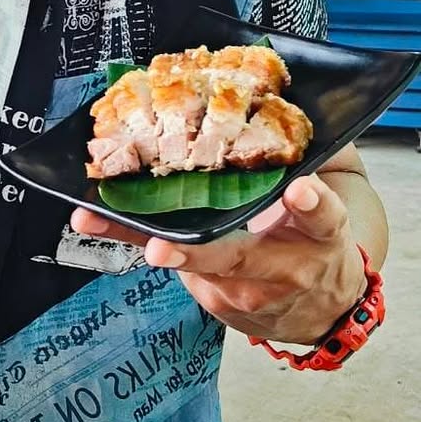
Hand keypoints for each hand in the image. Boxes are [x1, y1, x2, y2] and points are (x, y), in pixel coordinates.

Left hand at [71, 173, 366, 343]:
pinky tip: (98, 223)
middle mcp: (283, 266)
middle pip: (236, 256)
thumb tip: (266, 108)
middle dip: (193, 251)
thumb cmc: (312, 245)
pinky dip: (135, 240)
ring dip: (140, 242)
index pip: (323, 217)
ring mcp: (245, 290)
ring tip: (98, 224)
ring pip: (191, 265)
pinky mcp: (214, 298)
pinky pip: (174, 268)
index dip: (311, 204)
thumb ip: (298, 173)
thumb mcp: (323, 212)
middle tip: (159, 246)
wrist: (318, 313)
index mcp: (320, 233)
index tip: (298, 190)